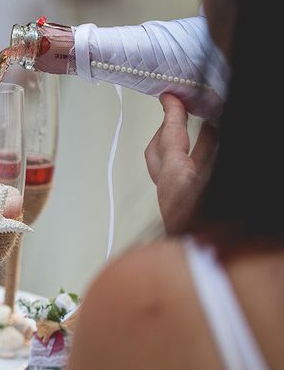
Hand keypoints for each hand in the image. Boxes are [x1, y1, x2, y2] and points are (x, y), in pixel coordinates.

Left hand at [145, 94, 218, 233]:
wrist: (201, 274)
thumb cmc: (209, 230)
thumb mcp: (205, 182)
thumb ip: (211, 154)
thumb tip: (207, 129)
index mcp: (177, 180)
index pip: (171, 137)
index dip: (172, 113)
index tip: (170, 95)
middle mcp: (170, 191)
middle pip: (158, 152)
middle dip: (168, 129)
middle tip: (181, 110)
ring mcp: (174, 204)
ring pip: (172, 166)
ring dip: (186, 145)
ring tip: (208, 127)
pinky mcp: (181, 215)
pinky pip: (184, 180)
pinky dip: (195, 164)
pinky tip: (211, 161)